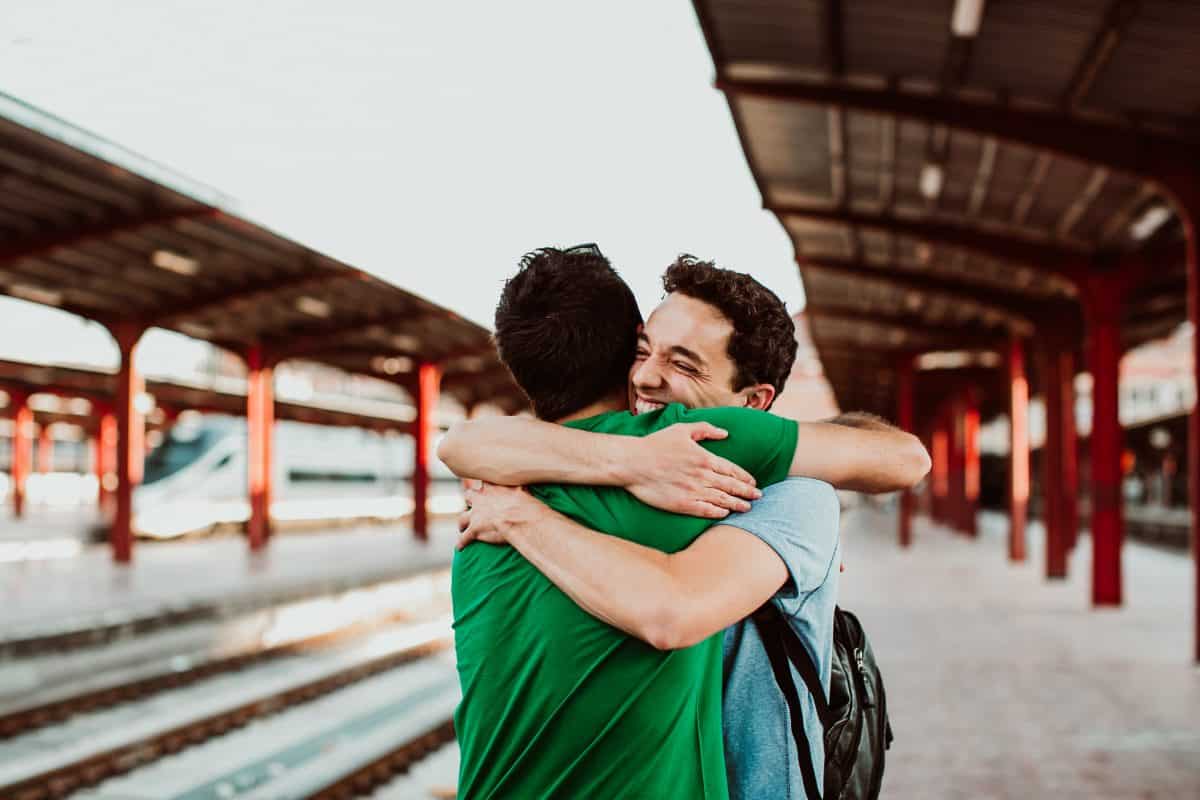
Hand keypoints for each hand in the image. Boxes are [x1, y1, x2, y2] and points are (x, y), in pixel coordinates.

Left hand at [457, 482, 545, 550]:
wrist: (519, 518)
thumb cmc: (525, 504)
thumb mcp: (523, 489)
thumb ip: (519, 486)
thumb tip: (525, 481)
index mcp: (492, 487)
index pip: (485, 481)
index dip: (486, 485)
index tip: (488, 487)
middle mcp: (480, 499)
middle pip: (469, 496)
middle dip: (470, 500)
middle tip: (473, 504)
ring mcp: (475, 515)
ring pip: (462, 518)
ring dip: (462, 522)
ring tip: (462, 527)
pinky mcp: (474, 530)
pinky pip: (464, 538)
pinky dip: (461, 543)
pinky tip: (460, 548)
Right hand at [623, 423, 760, 518]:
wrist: (632, 463)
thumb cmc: (655, 444)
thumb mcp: (682, 429)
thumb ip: (706, 429)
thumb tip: (725, 433)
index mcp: (704, 458)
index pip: (732, 470)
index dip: (745, 477)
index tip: (753, 482)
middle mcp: (702, 476)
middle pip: (731, 486)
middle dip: (747, 492)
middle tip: (758, 496)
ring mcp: (693, 491)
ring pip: (722, 500)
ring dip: (737, 504)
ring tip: (747, 508)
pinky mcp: (682, 504)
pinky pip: (706, 511)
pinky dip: (718, 512)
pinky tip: (725, 513)